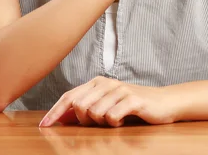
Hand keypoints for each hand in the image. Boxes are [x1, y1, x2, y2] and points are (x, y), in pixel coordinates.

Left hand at [39, 76, 176, 126]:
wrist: (163, 103)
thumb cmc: (131, 106)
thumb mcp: (106, 106)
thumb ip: (85, 110)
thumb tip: (60, 118)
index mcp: (96, 82)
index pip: (69, 97)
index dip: (54, 112)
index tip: (43, 126)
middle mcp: (106, 83)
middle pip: (79, 106)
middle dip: (83, 121)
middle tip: (99, 123)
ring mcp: (119, 89)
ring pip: (94, 113)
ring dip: (102, 123)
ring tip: (114, 120)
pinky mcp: (132, 99)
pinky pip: (112, 116)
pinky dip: (114, 123)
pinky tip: (122, 120)